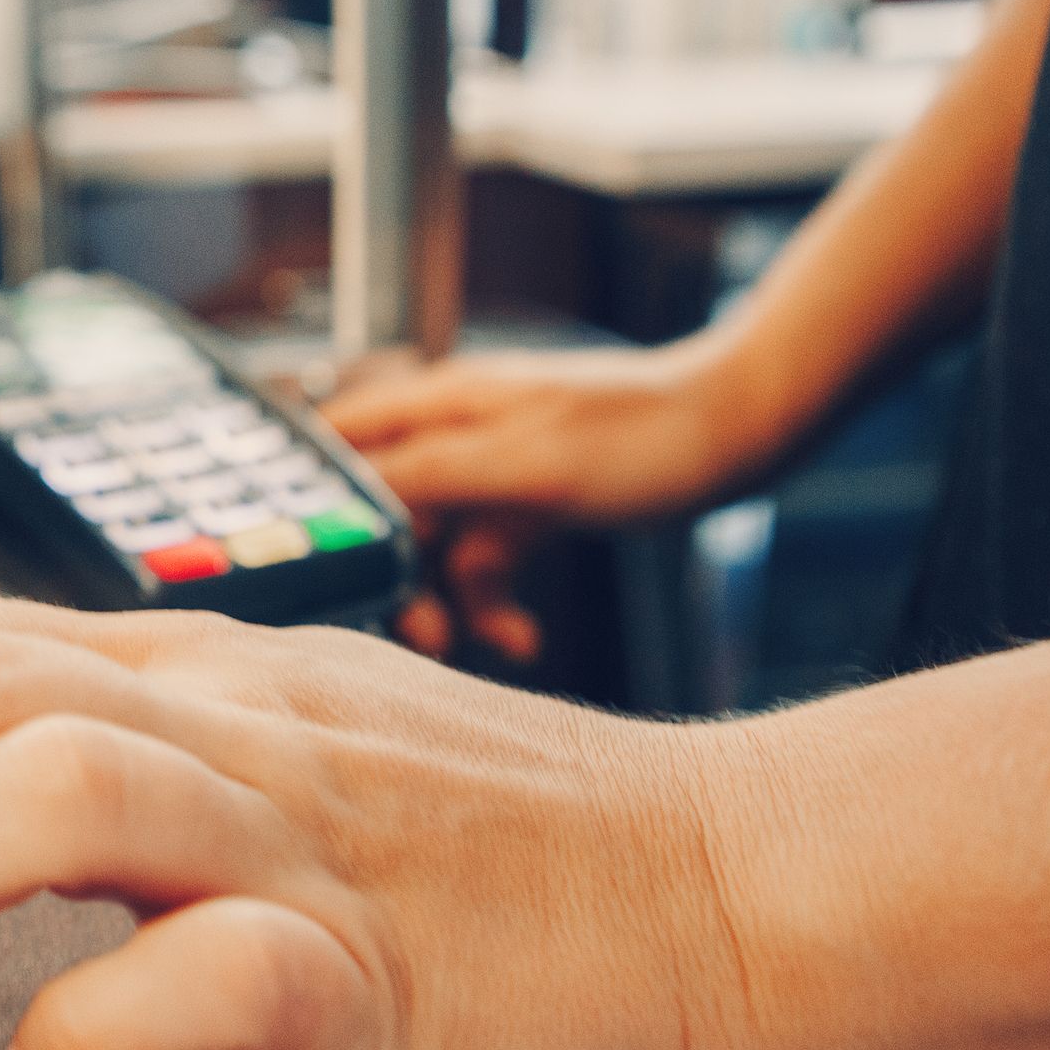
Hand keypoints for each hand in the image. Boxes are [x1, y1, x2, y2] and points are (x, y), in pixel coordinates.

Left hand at [0, 592, 777, 1049]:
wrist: (715, 882)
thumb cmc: (475, 832)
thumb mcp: (255, 744)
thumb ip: (82, 755)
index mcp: (169, 671)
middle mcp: (212, 721)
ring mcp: (295, 836)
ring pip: (53, 787)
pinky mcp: (377, 969)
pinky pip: (206, 978)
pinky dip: (87, 1028)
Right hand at [322, 336, 779, 661]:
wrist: (743, 431)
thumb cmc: (643, 435)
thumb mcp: (526, 462)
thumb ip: (431, 474)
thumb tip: (346, 494)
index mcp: (440, 404)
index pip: (337, 449)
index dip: (309, 507)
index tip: (306, 572)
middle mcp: (454, 433)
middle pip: (382, 514)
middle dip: (391, 579)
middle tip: (418, 636)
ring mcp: (493, 471)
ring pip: (434, 548)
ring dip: (451, 603)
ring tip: (489, 645)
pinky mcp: (528, 503)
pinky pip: (486, 562)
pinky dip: (495, 603)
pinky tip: (522, 636)